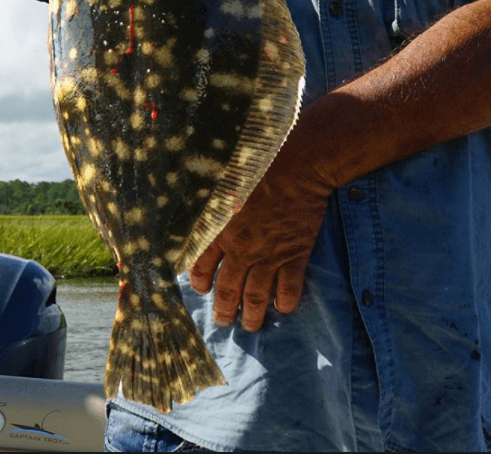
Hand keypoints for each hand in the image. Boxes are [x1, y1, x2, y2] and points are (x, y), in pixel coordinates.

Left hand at [188, 129, 335, 332]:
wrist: (298, 164)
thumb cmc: (259, 165)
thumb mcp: (223, 180)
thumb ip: (209, 201)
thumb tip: (191, 203)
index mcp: (220, 230)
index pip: (202, 266)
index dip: (201, 282)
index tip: (203, 290)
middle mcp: (242, 248)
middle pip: (228, 289)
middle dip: (224, 309)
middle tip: (224, 320)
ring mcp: (269, 255)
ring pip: (256, 296)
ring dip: (252, 315)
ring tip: (251, 326)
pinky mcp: (295, 254)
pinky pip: (288, 289)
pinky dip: (285, 302)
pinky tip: (283, 308)